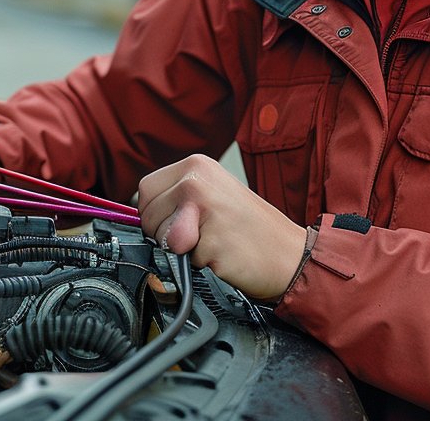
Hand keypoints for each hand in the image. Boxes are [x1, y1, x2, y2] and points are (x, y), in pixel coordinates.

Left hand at [138, 154, 307, 300]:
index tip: (179, 221)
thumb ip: (176, 198)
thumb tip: (140, 212)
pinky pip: (182, 258)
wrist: (290, 254)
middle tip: (200, 234)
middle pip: (147, 213)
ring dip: (181, 249)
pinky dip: (199, 264)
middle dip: (164, 233)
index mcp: (197, 165)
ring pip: (161, 237)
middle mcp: (198, 180)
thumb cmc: (249, 229)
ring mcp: (204, 209)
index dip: (155, 212)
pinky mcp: (210, 239)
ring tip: (213, 241)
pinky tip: (223, 254)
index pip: (146, 188)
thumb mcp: (211, 195)